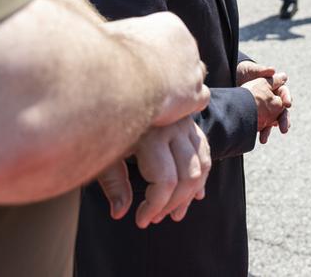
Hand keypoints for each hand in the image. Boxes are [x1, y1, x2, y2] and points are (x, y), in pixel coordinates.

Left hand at [96, 117, 211, 227]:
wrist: (123, 89)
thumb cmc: (109, 122)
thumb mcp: (106, 151)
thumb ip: (113, 183)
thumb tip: (119, 213)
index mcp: (151, 134)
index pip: (165, 181)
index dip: (154, 206)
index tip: (141, 220)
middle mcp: (174, 127)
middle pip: (188, 176)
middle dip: (173, 204)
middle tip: (155, 218)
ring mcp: (186, 124)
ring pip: (201, 166)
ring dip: (190, 195)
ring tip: (174, 212)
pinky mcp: (192, 125)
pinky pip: (205, 155)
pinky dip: (200, 178)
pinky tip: (191, 196)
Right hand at [108, 12, 209, 126]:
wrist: (122, 76)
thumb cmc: (109, 54)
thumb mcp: (112, 34)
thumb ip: (116, 35)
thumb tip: (102, 35)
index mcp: (169, 24)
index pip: (172, 36)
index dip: (161, 52)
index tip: (149, 64)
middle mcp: (187, 43)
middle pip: (186, 54)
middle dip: (174, 67)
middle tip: (157, 81)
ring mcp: (193, 68)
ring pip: (197, 75)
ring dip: (184, 85)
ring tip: (167, 98)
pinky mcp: (194, 94)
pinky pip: (202, 98)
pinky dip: (189, 105)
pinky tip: (174, 111)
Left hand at [237, 62, 291, 142]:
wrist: (231, 78)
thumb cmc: (244, 72)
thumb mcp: (251, 69)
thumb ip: (261, 70)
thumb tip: (272, 70)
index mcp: (274, 87)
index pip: (284, 92)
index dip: (287, 98)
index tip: (287, 104)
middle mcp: (272, 99)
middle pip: (282, 110)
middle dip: (284, 120)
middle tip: (285, 128)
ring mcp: (265, 109)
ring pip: (273, 120)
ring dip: (270, 130)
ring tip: (265, 139)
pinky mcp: (258, 116)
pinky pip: (262, 125)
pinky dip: (262, 132)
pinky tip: (260, 138)